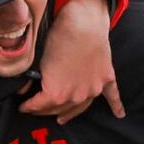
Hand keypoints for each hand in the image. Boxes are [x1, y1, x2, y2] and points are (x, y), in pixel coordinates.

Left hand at [23, 0, 122, 119]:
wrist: (83, 24)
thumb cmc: (59, 38)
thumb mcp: (39, 61)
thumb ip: (34, 79)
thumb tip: (26, 89)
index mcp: (56, 94)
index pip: (38, 106)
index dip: (29, 107)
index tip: (23, 107)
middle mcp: (76, 96)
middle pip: (58, 108)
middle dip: (45, 110)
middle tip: (37, 110)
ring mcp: (93, 88)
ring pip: (80, 106)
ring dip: (70, 113)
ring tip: (62, 118)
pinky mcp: (106, 78)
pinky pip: (112, 96)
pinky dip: (116, 105)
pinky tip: (119, 114)